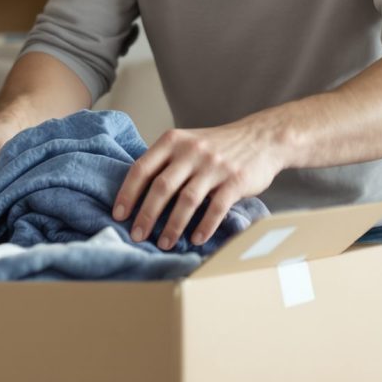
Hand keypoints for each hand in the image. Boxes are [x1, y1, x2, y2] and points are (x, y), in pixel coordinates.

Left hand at [113, 123, 284, 249]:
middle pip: (161, 187)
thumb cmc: (217, 146)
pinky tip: (195, 239)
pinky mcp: (236, 180)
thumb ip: (165, 161)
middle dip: (146, 215)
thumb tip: (136, 193)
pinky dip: (204, 226)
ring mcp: (214, 165)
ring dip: (173, 226)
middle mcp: (191, 151)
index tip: (119, 215)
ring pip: (187, 200)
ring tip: (164, 243)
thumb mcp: (187, 143)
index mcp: (173, 141)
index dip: (128, 193)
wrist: (262, 138)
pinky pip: (216, 208)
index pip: (142, 168)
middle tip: (137, 236)